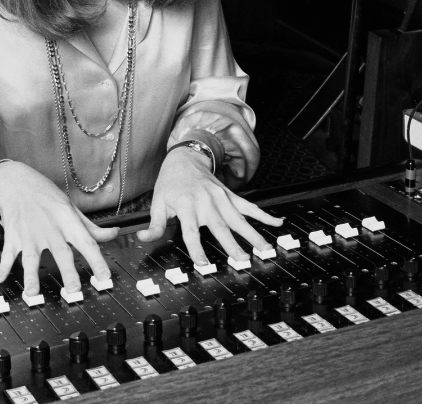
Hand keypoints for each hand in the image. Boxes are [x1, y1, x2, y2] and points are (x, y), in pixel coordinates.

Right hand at [0, 161, 118, 298]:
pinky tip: (0, 279)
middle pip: (61, 252)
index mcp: (68, 222)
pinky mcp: (13, 237)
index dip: (97, 260)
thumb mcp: (72, 209)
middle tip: (73, 290)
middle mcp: (51, 229)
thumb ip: (91, 228)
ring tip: (32, 293)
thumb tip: (114, 234)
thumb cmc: (47, 197)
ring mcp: (30, 234)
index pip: (87, 242)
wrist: (18, 183)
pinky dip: (2, 267)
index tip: (105, 277)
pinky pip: (7, 255)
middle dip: (68, 272)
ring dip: (31, 276)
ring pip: (31, 257)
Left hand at [137, 147, 282, 264]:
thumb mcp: (157, 202)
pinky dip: (264, 215)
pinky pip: (249, 206)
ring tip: (265, 249)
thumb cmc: (171, 182)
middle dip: (233, 244)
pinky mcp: (231, 195)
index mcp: (186, 205)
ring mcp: (221, 198)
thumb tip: (144, 239)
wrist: (185, 158)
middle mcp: (206, 202)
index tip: (203, 264)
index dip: (197, 249)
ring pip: (239, 219)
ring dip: (253, 234)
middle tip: (243, 260)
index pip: (191, 232)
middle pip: (220, 226)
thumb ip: (154, 224)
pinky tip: (277, 222)